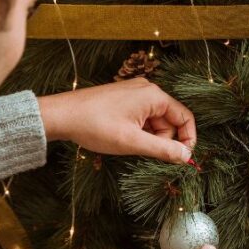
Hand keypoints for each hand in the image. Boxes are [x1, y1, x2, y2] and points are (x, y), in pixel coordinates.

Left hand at [37, 78, 195, 163]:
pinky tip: (122, 138)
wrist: (61, 115)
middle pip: (169, 120)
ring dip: (148, 137)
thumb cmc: (95, 126)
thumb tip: (187, 156)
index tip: (183, 159)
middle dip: (162, 140)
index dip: (188, 139)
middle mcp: (147, 90)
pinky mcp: (124, 99)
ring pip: (154, 121)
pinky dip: (138, 131)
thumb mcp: (132, 142)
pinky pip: (142, 117)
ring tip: (127, 144)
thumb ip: (163, 149)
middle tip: (144, 153)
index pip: (184, 117)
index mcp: (154, 96)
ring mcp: (134, 93)